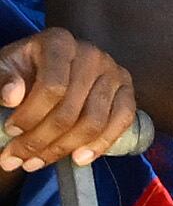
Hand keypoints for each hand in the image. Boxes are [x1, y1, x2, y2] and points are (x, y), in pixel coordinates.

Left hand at [0, 28, 133, 170]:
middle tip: (14, 158)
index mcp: (59, 43)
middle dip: (39, 140)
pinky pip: (123, 120)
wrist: (40, 74)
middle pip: (71, 109)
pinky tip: (78, 158)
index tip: (9, 131)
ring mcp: (113, 71)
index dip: (30, 115)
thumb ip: (1, 79)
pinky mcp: (126, 90)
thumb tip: (12, 96)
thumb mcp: (2, 70)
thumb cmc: (20, 73)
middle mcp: (91, 54)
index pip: (53, 86)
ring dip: (62, 149)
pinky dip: (101, 144)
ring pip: (94, 121)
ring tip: (35, 162)